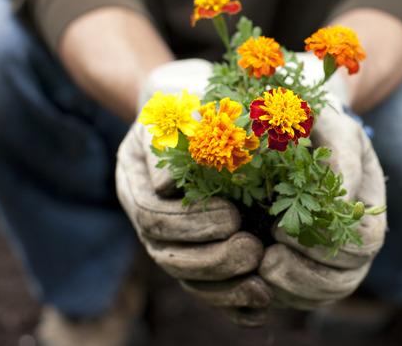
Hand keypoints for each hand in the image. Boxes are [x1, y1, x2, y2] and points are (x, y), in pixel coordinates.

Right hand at [115, 60, 272, 325]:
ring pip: (189, 279)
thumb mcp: (182, 96)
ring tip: (262, 280)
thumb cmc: (195, 93)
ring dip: (224, 286)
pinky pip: (211, 290)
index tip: (232, 214)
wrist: (209, 104)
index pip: (153, 217)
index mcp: (139, 180)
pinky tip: (261, 309)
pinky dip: (234, 304)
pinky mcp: (203, 253)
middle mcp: (152, 216)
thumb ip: (172, 132)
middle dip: (211, 259)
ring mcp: (176, 238)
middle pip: (168, 256)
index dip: (191, 223)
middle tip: (252, 250)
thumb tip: (165, 186)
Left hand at [258, 100, 386, 308]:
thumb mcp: (332, 127)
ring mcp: (335, 262)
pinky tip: (255, 277)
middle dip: (304, 274)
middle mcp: (358, 243)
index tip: (283, 228)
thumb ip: (341, 155)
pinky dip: (279, 293)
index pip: (363, 243)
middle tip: (267, 257)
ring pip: (324, 295)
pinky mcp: (308, 272)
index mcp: (369, 209)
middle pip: (345, 279)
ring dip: (291, 288)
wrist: (299, 135)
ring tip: (260, 268)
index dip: (326, 242)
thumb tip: (341, 200)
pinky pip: (301, 299)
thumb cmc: (317, 128)